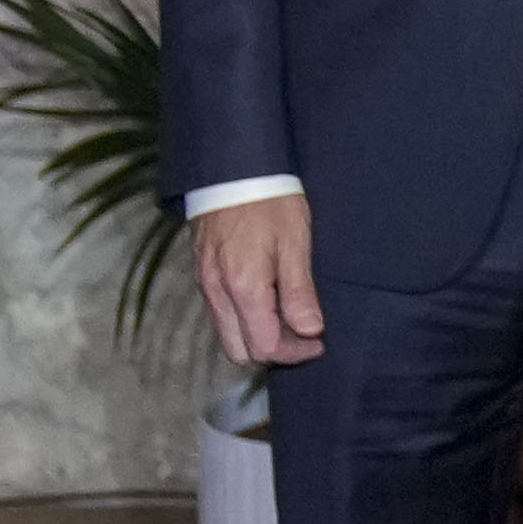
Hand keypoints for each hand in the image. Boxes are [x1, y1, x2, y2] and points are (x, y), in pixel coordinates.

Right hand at [191, 191, 327, 370]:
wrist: (233, 171)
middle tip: (304, 335)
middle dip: (274, 352)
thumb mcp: (295, 244)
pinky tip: (269, 305)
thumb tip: (310, 331)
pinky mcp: (204, 276)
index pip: (265, 346)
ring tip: (290, 320)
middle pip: (239, 351)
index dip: (295, 352)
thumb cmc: (270, 204)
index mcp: (243, 287)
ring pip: (227, 335)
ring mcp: (206, 285)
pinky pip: (221, 315)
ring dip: (258, 338)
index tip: (318, 341)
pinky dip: (244, 322)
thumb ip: (299, 291)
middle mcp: (218, 293)